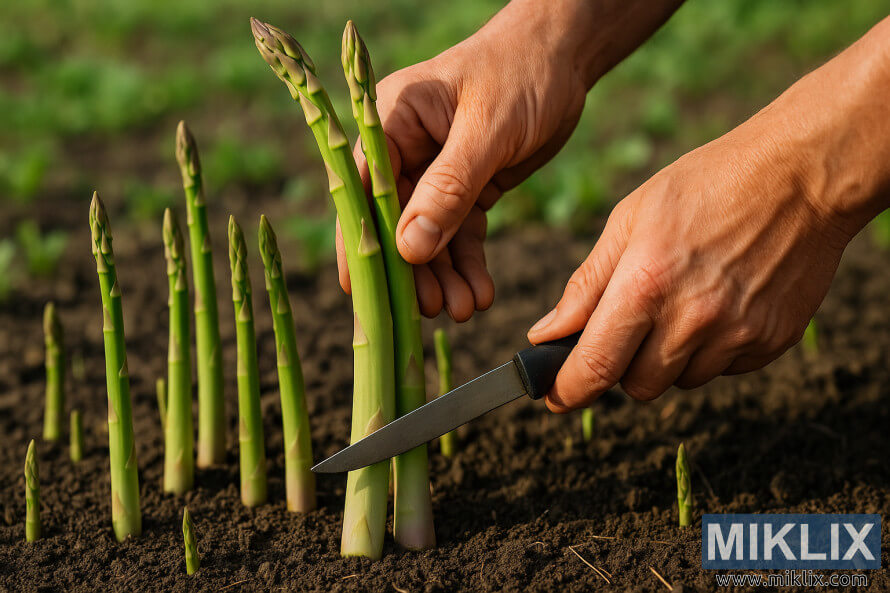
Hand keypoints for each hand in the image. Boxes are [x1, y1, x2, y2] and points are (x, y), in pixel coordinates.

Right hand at [337, 0, 596, 320]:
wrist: (563, 59)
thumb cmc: (522, 73)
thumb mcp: (487, 130)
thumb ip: (448, 188)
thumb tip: (408, 249)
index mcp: (391, 121)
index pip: (363, 189)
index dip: (360, 242)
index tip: (363, 291)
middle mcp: (404, 149)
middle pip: (394, 222)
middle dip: (413, 269)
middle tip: (436, 308)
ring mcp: (433, 172)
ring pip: (429, 236)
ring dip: (444, 275)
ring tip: (465, 309)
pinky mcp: (466, 188)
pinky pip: (460, 234)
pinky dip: (468, 264)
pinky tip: (480, 292)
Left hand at [527, 122, 854, 410]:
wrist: (802, 174)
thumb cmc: (707, 185)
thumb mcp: (630, 219)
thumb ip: (586, 285)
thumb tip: (545, 335)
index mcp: (646, 284)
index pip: (596, 367)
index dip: (568, 391)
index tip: (555, 398)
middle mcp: (692, 319)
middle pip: (638, 386)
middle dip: (623, 365)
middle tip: (634, 322)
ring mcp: (737, 334)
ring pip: (680, 381)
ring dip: (669, 357)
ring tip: (686, 299)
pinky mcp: (771, 342)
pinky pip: (723, 369)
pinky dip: (711, 350)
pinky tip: (721, 302)